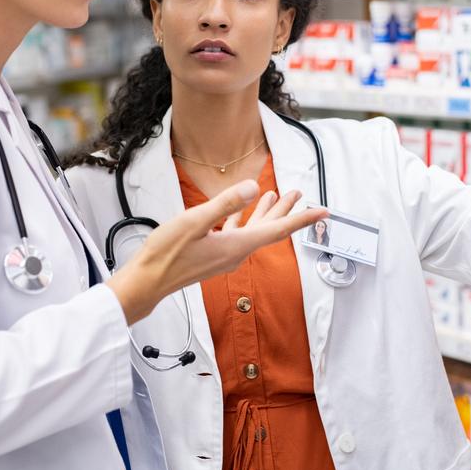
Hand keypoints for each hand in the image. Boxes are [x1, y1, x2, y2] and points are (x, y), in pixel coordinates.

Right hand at [107, 181, 326, 323]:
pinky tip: (240, 213)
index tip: (324, 212)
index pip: (277, 230)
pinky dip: (243, 221)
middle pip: (268, 230)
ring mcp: (223, 256)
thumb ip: (225, 204)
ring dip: (265, 213)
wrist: (146, 282)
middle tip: (300, 193)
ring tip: (275, 196)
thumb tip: (253, 188)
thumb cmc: (166, 254)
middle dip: (286, 211)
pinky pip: (236, 235)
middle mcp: (235, 253)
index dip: (301, 219)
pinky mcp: (212, 255)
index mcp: (236, 246)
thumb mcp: (194, 221)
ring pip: (253, 232)